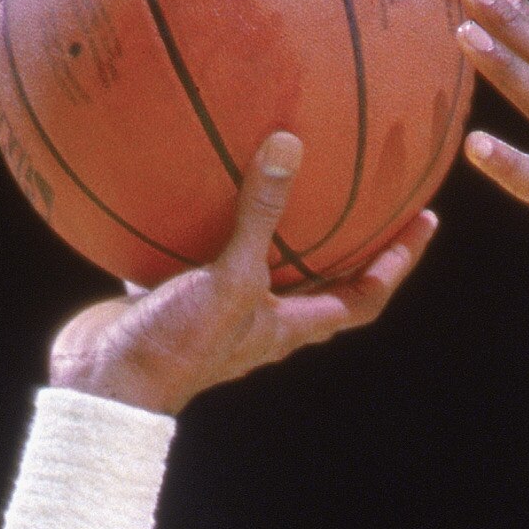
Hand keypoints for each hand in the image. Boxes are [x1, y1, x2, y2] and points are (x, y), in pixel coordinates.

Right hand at [45, 132, 436, 416]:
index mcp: (290, 326)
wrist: (102, 384)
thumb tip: (291, 143)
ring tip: (291, 170)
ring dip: (278, 223)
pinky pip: (200, 245)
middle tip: (375, 189)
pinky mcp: (176, 295)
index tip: (426, 220)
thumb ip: (260, 216)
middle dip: (351, 238)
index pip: (364, 296)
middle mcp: (263, 320)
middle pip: (323, 279)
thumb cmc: (176, 346)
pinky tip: (196, 171)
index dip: (399, 262)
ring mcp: (219, 308)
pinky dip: (204, 212)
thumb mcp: (228, 278)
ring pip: (262, 261)